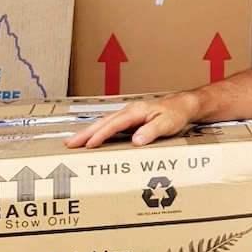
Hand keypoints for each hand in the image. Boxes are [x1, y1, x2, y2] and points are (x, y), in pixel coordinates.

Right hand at [65, 93, 196, 148]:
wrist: (182, 106)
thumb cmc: (175, 114)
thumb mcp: (166, 124)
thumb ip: (151, 132)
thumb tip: (135, 141)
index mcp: (136, 111)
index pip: (114, 124)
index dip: (100, 134)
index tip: (88, 144)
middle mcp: (129, 111)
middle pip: (103, 122)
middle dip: (85, 133)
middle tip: (69, 143)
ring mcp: (128, 115)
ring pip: (104, 123)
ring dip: (88, 132)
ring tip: (73, 142)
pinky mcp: (129, 120)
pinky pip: (109, 126)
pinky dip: (98, 132)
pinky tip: (91, 139)